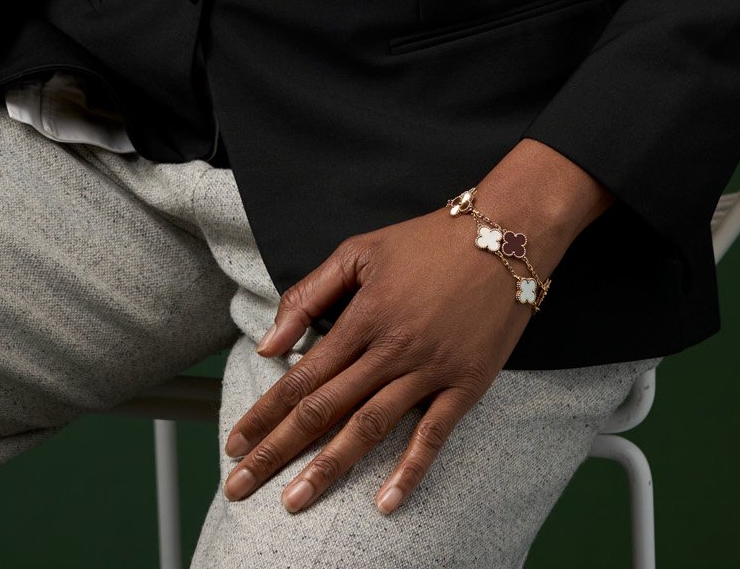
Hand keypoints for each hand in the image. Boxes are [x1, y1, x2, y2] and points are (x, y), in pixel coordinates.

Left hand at [222, 143, 610, 517]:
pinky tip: (385, 502)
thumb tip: (269, 343)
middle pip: (324, 410)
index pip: (301, 376)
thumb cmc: (426, 241)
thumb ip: (311, 294)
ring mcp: (429, 370)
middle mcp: (390, 349)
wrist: (503, 237)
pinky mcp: (466, 385)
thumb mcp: (360, 252)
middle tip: (241, 486)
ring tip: (294, 501)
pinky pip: (433, 435)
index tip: (235, 444)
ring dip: (328, 468)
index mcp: (362, 317)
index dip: (264, 413)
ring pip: (369, 428)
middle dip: (278, 451)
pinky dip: (410, 471)